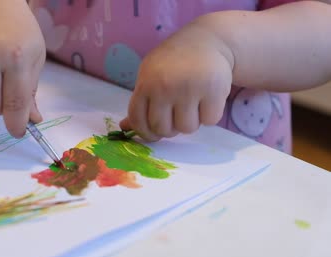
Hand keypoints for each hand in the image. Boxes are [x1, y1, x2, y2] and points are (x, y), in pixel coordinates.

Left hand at [120, 26, 233, 140]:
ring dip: (191, 121)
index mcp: (146, 83)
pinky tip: (207, 98)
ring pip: (187, 129)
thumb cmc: (174, 62)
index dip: (144, 133)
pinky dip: (210, 114)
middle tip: (176, 114)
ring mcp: (189, 88)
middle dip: (170, 128)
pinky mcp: (214, 90)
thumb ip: (140, 102)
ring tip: (193, 104)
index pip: (138, 119)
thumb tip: (124, 127)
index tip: (153, 134)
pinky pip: (209, 120)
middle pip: (162, 129)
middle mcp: (165, 86)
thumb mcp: (150, 76)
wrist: (207, 39)